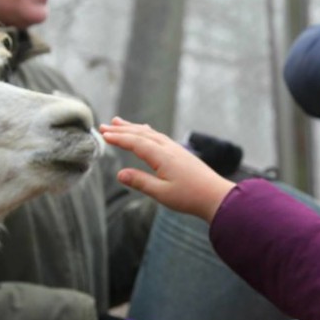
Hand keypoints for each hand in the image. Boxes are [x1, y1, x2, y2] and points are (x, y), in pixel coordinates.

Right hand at [101, 118, 235, 222]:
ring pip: (150, 133)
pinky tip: (145, 131)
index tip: (103, 135)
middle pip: (141, 133)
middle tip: (104, 125)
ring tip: (119, 122)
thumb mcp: (161, 193)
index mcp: (162, 156)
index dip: (118, 138)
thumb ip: (140, 182)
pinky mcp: (180, 153)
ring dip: (133, 127)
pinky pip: (159, 136)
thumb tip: (119, 173)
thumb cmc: (190, 197)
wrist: (216, 196)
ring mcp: (175, 149)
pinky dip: (146, 131)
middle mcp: (168, 148)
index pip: (135, 142)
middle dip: (122, 129)